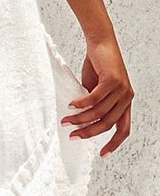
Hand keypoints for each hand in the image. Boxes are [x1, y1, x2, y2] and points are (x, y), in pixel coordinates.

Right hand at [61, 34, 132, 158]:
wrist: (101, 41)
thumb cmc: (98, 64)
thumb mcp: (96, 89)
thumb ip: (93, 104)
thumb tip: (81, 119)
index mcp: (125, 103)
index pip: (123, 129)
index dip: (113, 144)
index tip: (102, 154)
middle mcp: (127, 98)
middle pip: (107, 124)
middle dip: (88, 132)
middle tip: (73, 136)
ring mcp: (122, 90)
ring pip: (99, 112)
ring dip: (81, 119)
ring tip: (66, 121)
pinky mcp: (113, 81)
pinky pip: (95, 98)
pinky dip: (82, 104)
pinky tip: (71, 106)